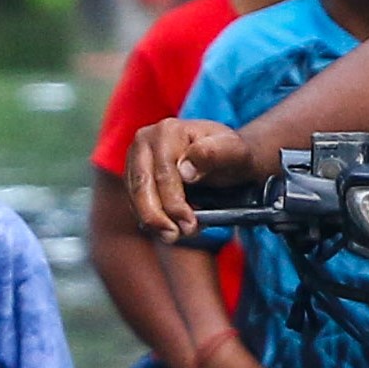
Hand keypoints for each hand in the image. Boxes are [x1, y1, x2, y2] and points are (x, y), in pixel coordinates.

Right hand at [127, 117, 273, 242]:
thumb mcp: (234, 151)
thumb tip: (185, 169)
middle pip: (142, 186)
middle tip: (176, 236)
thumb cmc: (231, 154)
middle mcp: (145, 141)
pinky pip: (135, 203)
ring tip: (175, 235)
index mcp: (168, 131)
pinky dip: (152, 219)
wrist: (225, 158)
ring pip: (135, 198)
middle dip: (158, 217)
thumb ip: (214, 154)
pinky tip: (170, 226)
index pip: (164, 174)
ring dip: (154, 222)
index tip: (189, 224)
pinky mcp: (134, 176)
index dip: (175, 203)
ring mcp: (136, 159)